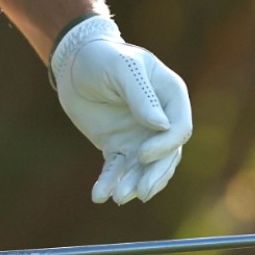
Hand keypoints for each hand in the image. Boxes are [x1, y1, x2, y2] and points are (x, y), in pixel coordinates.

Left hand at [50, 15, 193, 203]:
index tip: (142, 154)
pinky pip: (117, 169)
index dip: (165, 145)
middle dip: (154, 175)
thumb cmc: (102, 57)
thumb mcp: (122, 68)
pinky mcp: (117, 146)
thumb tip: (161, 126)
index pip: (180, 128)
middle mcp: (160, 119)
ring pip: (144, 168)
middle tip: (140, 192)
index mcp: (170, 95)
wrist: (74, 63)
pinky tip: (99, 195)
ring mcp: (140, 135)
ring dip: (134, 184)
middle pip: (167, 155)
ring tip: (117, 197)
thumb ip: (141, 94)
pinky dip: (109, 183)